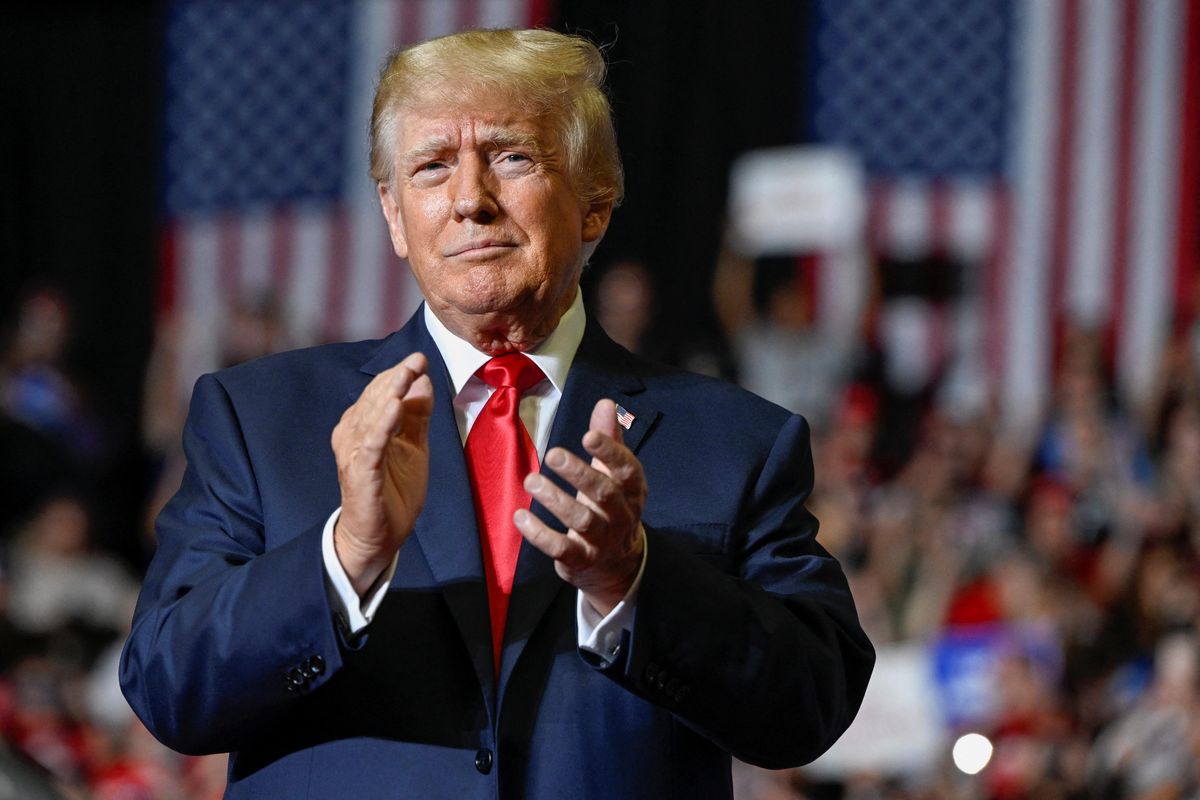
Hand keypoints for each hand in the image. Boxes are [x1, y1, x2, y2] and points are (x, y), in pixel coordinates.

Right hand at [331, 352, 433, 595]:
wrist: (379, 536)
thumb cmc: (393, 489)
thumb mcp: (413, 446)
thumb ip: (417, 415)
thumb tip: (424, 379)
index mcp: (364, 426)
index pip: (381, 393)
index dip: (400, 374)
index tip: (420, 357)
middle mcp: (353, 435)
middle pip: (375, 399)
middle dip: (396, 377)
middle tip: (417, 359)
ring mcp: (355, 454)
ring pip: (371, 417)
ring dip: (389, 394)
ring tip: (406, 373)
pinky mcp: (360, 473)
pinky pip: (372, 445)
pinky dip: (382, 425)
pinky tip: (395, 408)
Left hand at [515, 399, 646, 614]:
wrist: (617, 564)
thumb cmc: (611, 507)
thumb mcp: (614, 474)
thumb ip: (609, 439)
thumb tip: (606, 403)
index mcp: (632, 490)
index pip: (627, 470)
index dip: (610, 453)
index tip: (588, 436)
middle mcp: (621, 515)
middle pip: (604, 494)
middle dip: (579, 474)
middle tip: (553, 454)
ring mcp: (602, 540)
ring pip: (581, 520)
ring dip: (555, 500)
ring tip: (531, 481)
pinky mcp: (581, 560)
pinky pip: (561, 548)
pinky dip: (539, 533)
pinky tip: (520, 516)